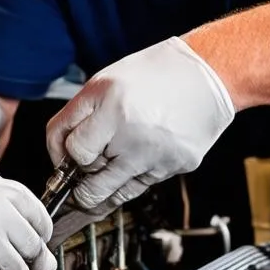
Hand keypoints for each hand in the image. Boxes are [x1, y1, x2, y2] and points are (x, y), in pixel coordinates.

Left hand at [46, 37, 234, 212]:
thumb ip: (77, 118)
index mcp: (110, 105)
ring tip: (98, 182)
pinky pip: (140, 187)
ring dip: (100, 192)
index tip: (66, 157)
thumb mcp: (104, 83)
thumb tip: (60, 155)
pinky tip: (132, 165)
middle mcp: (131, 133)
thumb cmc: (154, 74)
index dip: (63, 156)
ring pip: (112, 195)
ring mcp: (155, 155)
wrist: (209, 76)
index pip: (72, 149)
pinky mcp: (174, 167)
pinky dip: (130, 181)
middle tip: (82, 173)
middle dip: (80, 181)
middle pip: (88, 183)